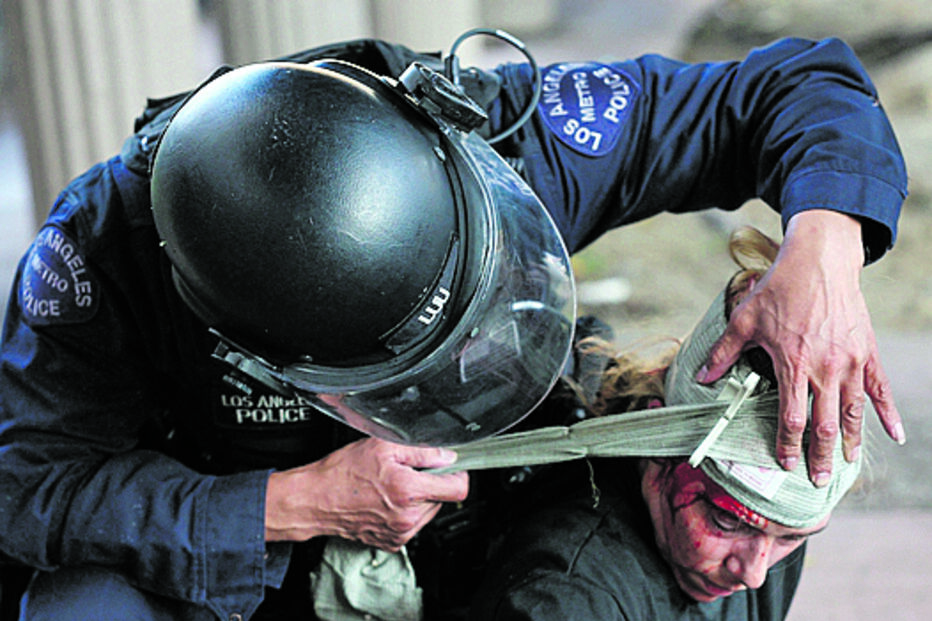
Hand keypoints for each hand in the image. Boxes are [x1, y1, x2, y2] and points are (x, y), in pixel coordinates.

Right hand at [264, 437, 468, 550]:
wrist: (317, 499)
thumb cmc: (343, 472)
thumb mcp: (382, 446)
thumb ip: (421, 450)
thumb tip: (447, 456)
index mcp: (408, 491)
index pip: (458, 489)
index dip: (458, 474)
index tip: (450, 469)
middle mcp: (407, 516)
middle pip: (443, 499)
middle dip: (431, 484)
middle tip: (407, 473)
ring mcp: (400, 532)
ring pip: (429, 512)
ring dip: (419, 499)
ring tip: (393, 487)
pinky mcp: (392, 542)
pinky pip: (413, 525)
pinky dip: (406, 513)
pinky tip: (386, 501)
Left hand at [698, 210, 904, 485]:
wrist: (819, 261)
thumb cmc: (779, 289)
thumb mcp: (744, 320)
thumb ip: (723, 353)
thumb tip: (701, 377)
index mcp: (794, 364)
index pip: (790, 418)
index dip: (787, 445)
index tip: (784, 463)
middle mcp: (825, 368)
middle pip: (825, 424)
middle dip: (821, 454)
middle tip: (818, 479)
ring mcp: (850, 361)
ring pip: (853, 412)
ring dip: (851, 441)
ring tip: (848, 464)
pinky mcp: (867, 352)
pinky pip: (880, 389)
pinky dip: (888, 413)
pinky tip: (894, 435)